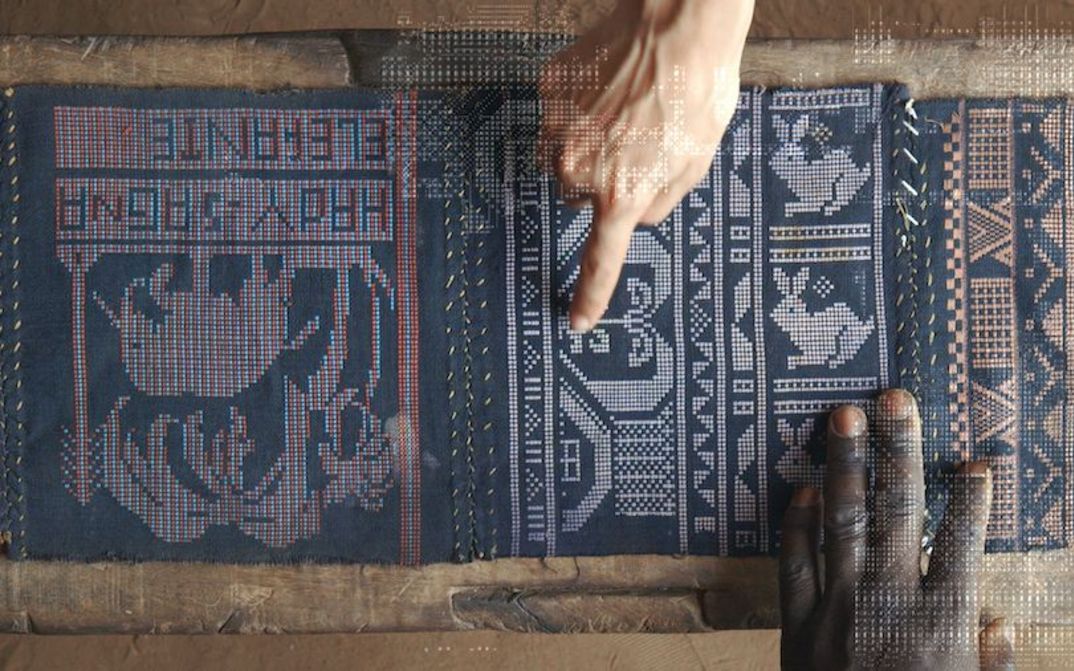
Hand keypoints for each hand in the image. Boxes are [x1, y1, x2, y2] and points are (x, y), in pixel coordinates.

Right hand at [538, 0, 752, 331]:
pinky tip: (613, 86)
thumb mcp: (696, 161)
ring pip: (564, 157)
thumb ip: (660, 201)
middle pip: (581, 197)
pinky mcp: (549, 91)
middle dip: (604, 183)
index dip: (589, 295)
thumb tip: (634, 214)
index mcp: (621, 192)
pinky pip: (558, 116)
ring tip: (628, 111)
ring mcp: (557, 127)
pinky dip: (580, 110)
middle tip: (637, 147)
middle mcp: (579, 167)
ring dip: (589, 147)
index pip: (600, 260)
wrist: (677, 22)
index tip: (578, 320)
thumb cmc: (697, 88)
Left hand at [779, 389, 1015, 669]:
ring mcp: (837, 606)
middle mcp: (888, 601)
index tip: (976, 462)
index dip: (971, 501)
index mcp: (940, 622)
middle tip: (892, 398)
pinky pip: (794, 563)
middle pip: (897, 511)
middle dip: (897, 451)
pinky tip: (799, 489)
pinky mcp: (797, 622)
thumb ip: (986, 664)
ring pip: (841, 522)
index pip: (962, 545)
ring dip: (842, 466)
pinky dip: (795, 525)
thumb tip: (997, 624)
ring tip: (840, 416)